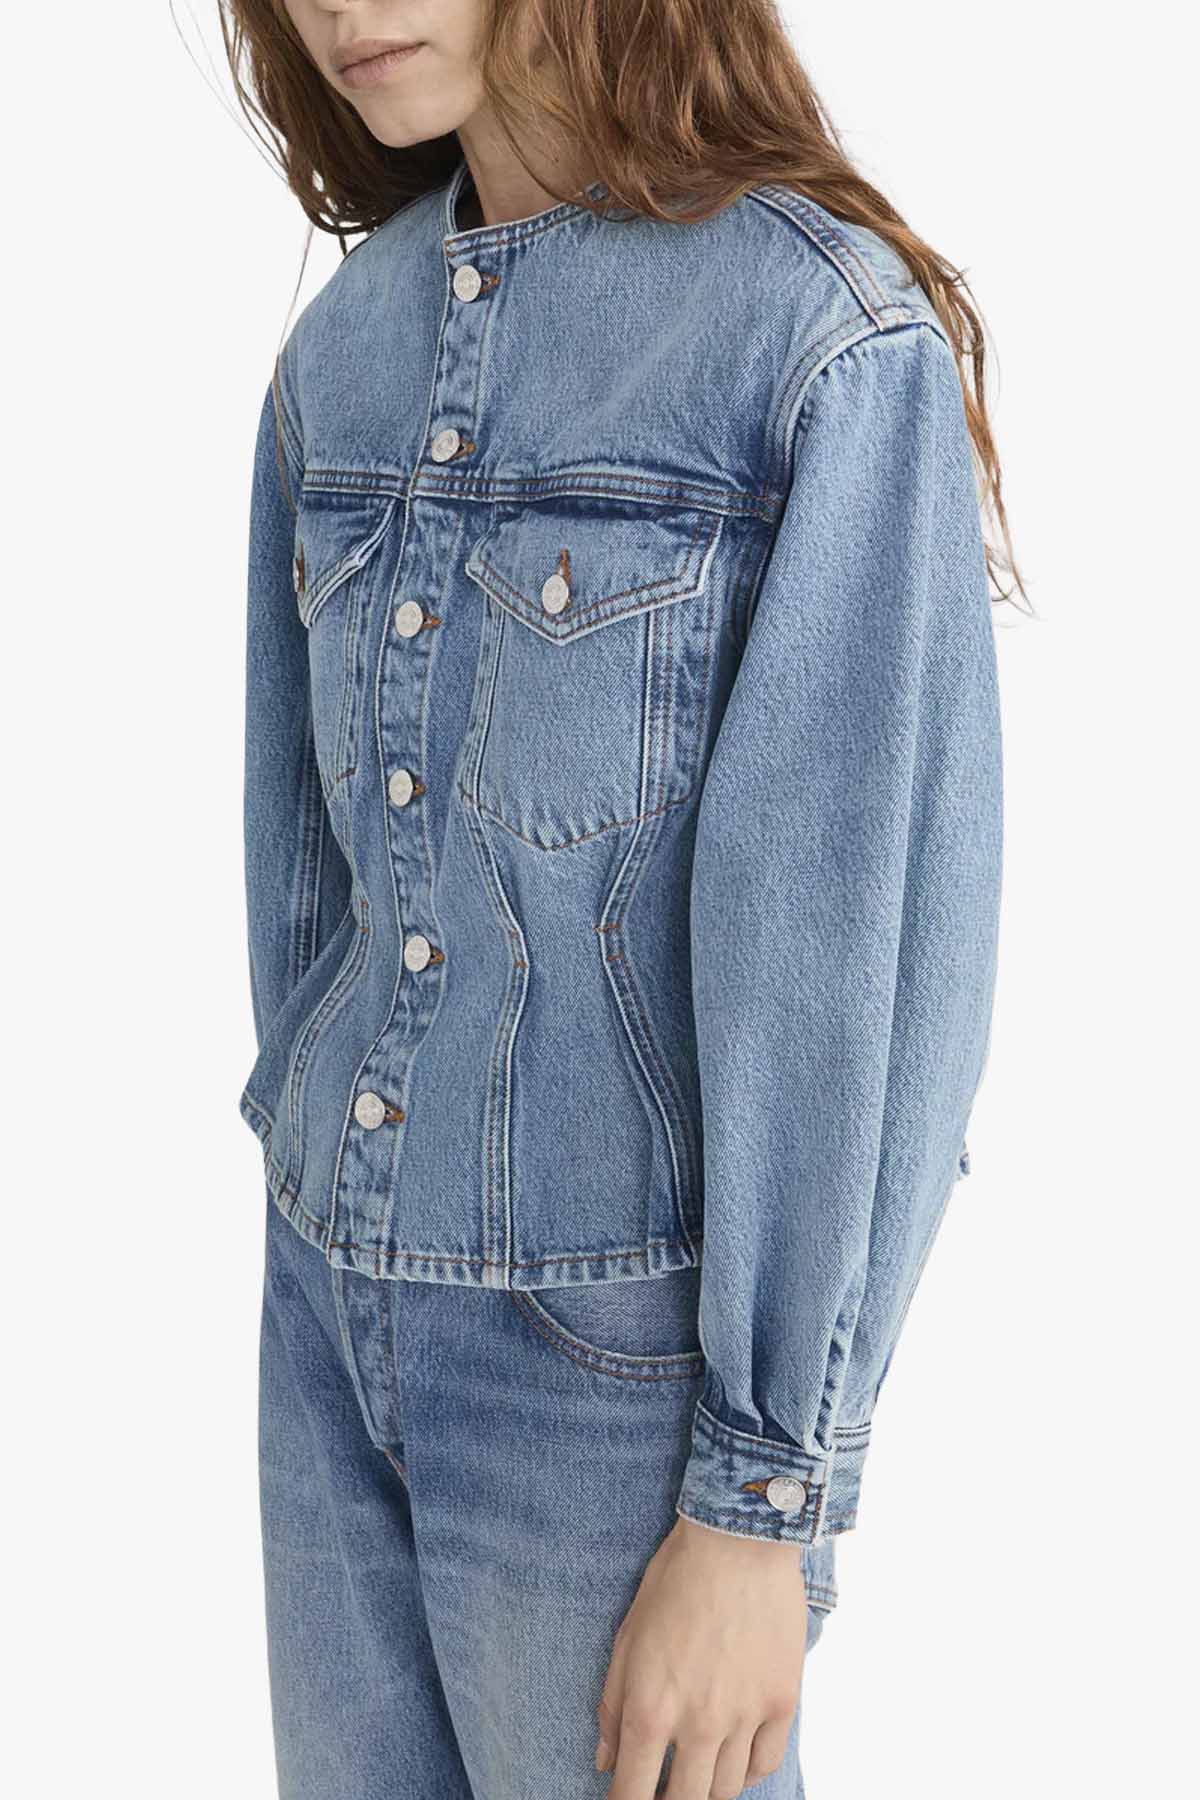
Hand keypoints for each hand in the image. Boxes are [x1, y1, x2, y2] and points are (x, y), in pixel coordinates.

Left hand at [595, 1514, 807, 1798]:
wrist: (737, 1541)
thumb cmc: (674, 1581)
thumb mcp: (626, 1638)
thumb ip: (612, 1705)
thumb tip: (604, 1761)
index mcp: (651, 1709)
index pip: (632, 1794)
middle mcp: (699, 1724)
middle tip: (663, 1790)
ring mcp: (745, 1716)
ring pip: (726, 1790)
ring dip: (707, 1788)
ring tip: (697, 1769)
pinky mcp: (782, 1701)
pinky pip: (765, 1763)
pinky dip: (747, 1772)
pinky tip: (734, 1758)